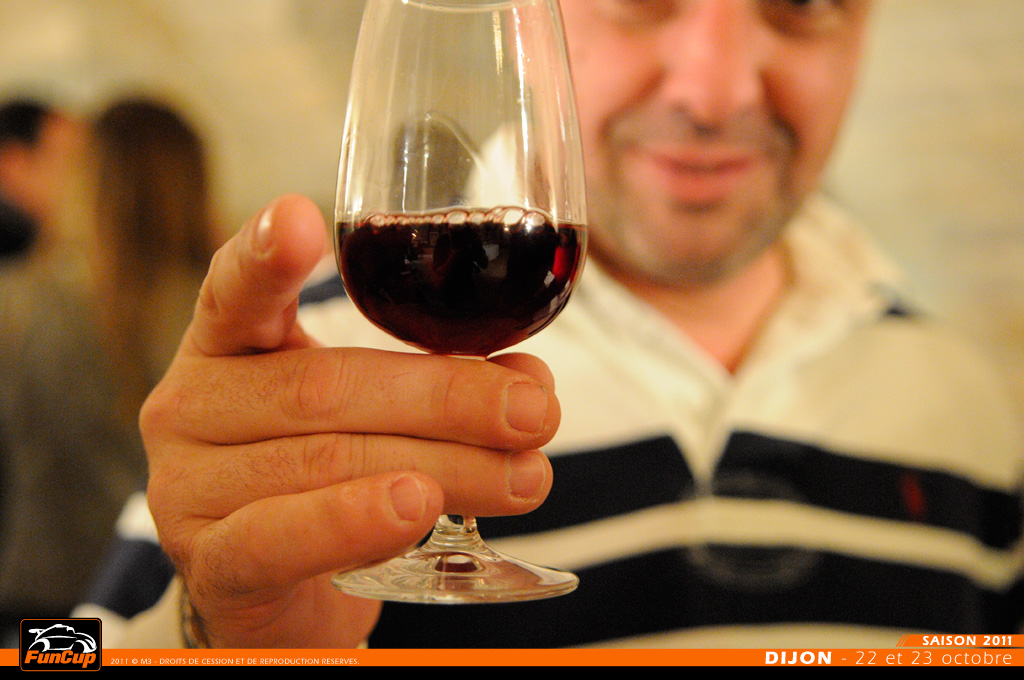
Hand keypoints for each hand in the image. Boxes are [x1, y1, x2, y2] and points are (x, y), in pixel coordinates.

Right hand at [140, 195, 558, 647]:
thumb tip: (530, 385)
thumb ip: (438, 388)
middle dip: (447, 397)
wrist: (275, 591)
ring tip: (525, 475)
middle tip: (535, 411)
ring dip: (445, 465)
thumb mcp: (375, 417)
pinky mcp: (211, 563)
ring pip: (329, 460)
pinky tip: (416, 507)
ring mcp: (188, 488)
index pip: (236, 290)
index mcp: (228, 347)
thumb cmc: (326, 481)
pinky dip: (356, 521)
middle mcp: (193, 407)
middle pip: (326, 388)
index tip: (302, 216)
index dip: (265, 256)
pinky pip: (285, 538)